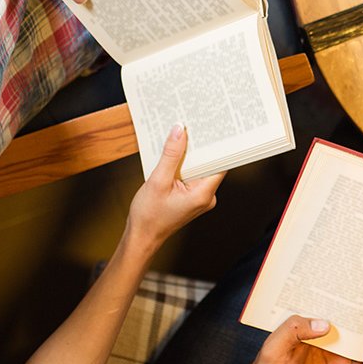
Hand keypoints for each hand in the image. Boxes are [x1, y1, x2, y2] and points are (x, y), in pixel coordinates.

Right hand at [124, 125, 223, 250]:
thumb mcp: (158, 181)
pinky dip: (183, 165)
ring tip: (180, 136)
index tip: (212, 128)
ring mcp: (200, 197)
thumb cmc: (149, 216)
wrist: (141, 237)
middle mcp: (206, 196)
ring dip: (189, 155)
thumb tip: (179, 131)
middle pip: (209, 164)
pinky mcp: (191, 197)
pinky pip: (191, 175)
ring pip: (199, 168)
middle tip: (192, 125)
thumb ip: (170, 155)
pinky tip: (173, 154)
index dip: (217, 145)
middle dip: (199, 146)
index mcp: (203, 194)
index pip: (221, 163)